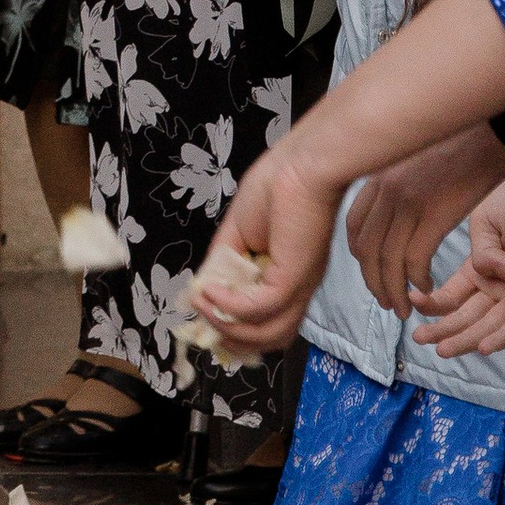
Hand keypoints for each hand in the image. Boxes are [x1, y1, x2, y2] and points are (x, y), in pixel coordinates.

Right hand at [189, 139, 350, 355]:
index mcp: (289, 277)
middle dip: (232, 339)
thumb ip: (224, 263)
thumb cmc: (276, 186)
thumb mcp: (238, 232)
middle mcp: (298, 288)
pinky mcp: (293, 277)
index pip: (269, 322)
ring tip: (202, 305)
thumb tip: (203, 289)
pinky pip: (258, 307)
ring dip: (228, 326)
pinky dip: (229, 306)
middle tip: (203, 325)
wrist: (302, 165)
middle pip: (271, 338)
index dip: (237, 330)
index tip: (205, 319)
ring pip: (268, 332)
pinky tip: (211, 291)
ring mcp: (298, 285)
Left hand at [345, 124, 504, 313]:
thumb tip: (391, 214)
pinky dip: (418, 281)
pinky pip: (415, 260)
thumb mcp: (412, 159)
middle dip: (374, 283)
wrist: (489, 130)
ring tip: (404, 308)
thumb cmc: (459, 143)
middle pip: (366, 250)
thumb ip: (395, 184)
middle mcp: (385, 190)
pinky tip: (428, 288)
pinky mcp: (434, 215)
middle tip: (386, 303)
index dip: (361, 256)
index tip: (372, 272)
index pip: (354, 227)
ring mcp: (407, 202)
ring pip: (387, 261)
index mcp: (378, 176)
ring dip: (393, 291)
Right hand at [410, 148, 504, 358]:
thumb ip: (481, 252)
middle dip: (443, 329)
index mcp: (480, 267)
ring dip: (467, 339)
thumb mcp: (485, 220)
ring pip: (491, 324)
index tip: (411, 300)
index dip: (432, 301)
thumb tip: (496, 277)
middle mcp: (498, 285)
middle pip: (467, 314)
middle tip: (421, 340)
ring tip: (444, 351)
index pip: (452, 293)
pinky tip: (485, 347)